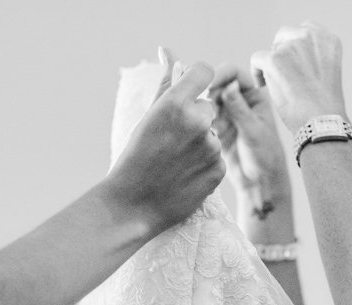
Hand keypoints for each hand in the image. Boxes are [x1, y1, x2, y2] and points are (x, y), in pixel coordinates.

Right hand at [105, 51, 224, 233]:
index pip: (204, 71)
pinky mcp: (218, 170)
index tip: (188, 93)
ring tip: (175, 162)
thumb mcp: (147, 117)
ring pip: (212, 134)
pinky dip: (204, 165)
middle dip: (194, 119)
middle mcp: (197, 122)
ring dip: (199, 144)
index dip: (197, 80)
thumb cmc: (135, 158)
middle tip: (171, 141)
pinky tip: (184, 175)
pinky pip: (217, 158)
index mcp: (175, 103)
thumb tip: (169, 51)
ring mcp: (210, 148)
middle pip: (208, 107)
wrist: (132, 205)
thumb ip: (165, 83)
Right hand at [207, 63, 290, 208]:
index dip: (221, 74)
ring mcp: (226, 114)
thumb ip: (240, 109)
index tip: (209, 84)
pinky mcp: (216, 128)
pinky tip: (206, 134)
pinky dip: (201, 123)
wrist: (259, 182)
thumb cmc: (266, 156)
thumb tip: (229, 85)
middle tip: (205, 108)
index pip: (235, 74)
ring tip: (209, 125)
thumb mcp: (253, 131)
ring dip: (204, 109)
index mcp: (254, 95)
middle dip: (209, 93)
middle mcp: (239, 101)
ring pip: (208, 101)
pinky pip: (204, 119)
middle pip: (218, 85)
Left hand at [251, 22, 346, 133]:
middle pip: (286, 35)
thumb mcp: (326, 71)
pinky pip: (257, 58)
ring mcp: (292, 46)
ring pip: (272, 49)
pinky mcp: (275, 59)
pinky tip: (261, 85)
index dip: (295, 46)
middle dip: (282, 53)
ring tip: (276, 84)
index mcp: (327, 38)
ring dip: (271, 64)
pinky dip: (257, 72)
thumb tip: (289, 54)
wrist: (322, 121)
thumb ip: (312, 56)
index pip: (305, 29)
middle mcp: (311, 36)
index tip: (293, 63)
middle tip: (281, 74)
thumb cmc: (324, 105)